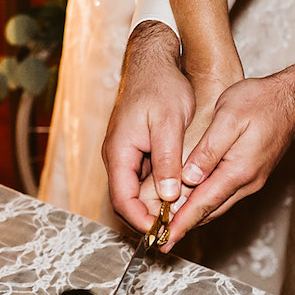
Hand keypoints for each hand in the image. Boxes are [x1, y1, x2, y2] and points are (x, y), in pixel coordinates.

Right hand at [103, 22, 193, 232]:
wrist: (153, 61)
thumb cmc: (161, 86)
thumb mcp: (169, 124)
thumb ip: (168, 160)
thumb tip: (168, 196)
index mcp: (119, 151)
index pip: (122, 200)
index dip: (141, 222)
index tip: (162, 233)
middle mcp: (117, 156)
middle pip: (126, 201)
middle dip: (147, 219)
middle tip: (173, 231)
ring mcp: (125, 153)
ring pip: (134, 191)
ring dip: (152, 206)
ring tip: (178, 218)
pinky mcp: (135, 149)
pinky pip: (141, 178)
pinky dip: (156, 191)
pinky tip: (177, 195)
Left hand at [164, 56, 294, 245]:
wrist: (294, 99)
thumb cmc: (261, 102)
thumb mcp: (228, 118)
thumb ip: (208, 150)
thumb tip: (189, 177)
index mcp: (238, 170)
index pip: (202, 204)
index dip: (181, 223)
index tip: (164, 239)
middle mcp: (246, 182)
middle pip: (209, 211)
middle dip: (184, 226)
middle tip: (160, 240)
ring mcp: (251, 180)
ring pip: (217, 205)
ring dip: (194, 217)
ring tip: (171, 227)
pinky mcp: (252, 174)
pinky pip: (224, 195)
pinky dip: (206, 203)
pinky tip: (194, 203)